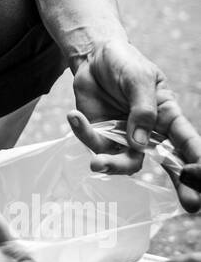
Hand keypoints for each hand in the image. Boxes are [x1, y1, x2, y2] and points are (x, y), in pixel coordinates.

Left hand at [67, 38, 200, 212]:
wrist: (94, 56)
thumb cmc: (125, 63)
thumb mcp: (139, 78)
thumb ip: (142, 109)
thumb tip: (140, 143)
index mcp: (167, 115)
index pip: (186, 140)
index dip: (197, 159)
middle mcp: (150, 132)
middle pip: (167, 163)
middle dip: (180, 184)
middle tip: (190, 204)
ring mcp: (125, 137)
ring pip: (126, 163)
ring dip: (111, 165)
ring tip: (96, 163)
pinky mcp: (101, 136)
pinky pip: (95, 145)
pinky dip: (82, 134)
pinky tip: (73, 116)